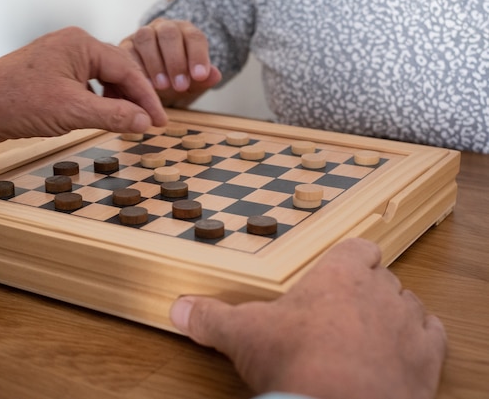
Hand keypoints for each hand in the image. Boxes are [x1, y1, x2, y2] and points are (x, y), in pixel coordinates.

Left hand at [0, 26, 167, 142]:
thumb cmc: (17, 102)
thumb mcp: (74, 111)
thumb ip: (114, 116)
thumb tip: (144, 122)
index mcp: (81, 44)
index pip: (127, 70)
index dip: (147, 98)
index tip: (161, 121)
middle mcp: (72, 46)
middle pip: (117, 72)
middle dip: (134, 99)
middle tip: (150, 124)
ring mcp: (60, 61)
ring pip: (101, 80)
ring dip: (117, 102)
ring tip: (129, 123)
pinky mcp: (50, 77)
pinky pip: (85, 87)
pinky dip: (98, 103)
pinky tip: (102, 118)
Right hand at [120, 18, 221, 106]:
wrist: (151, 82)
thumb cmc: (175, 79)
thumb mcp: (192, 82)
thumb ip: (203, 79)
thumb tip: (215, 76)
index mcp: (186, 33)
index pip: (194, 38)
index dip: (198, 56)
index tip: (200, 76)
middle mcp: (164, 28)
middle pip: (170, 34)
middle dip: (176, 61)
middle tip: (180, 85)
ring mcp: (143, 35)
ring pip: (146, 39)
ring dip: (154, 63)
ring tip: (161, 87)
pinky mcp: (125, 46)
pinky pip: (127, 51)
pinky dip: (135, 67)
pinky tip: (143, 84)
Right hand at [169, 238, 446, 398]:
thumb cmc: (298, 362)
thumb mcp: (244, 335)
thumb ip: (211, 317)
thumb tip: (178, 308)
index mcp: (338, 276)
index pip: (357, 248)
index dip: (349, 259)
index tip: (338, 271)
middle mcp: (379, 292)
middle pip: (381, 277)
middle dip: (365, 291)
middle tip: (341, 313)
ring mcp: (405, 323)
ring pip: (407, 304)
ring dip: (392, 315)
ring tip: (368, 334)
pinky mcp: (425, 358)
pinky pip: (431, 336)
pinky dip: (418, 341)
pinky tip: (398, 354)